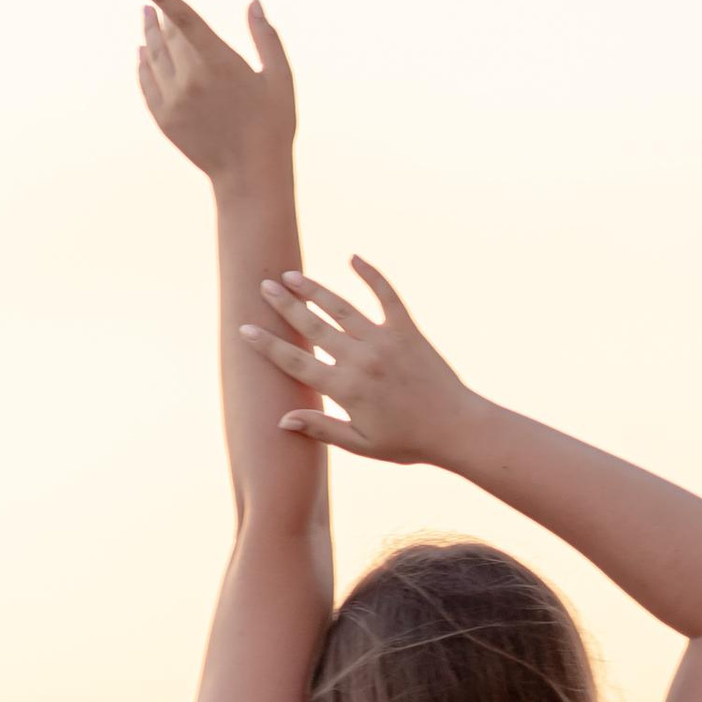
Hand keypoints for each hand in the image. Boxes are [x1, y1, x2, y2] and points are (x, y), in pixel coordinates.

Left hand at [135, 0, 293, 182]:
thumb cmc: (272, 124)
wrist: (250, 175)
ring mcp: (173, 99)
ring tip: (145, 18)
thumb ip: (266, 36)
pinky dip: (142, 63)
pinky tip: (143, 53)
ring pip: (152, 55)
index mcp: (219, 62)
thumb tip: (254, 2)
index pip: (184, 18)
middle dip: (158, 13)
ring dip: (148, 34)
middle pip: (165, 34)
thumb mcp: (280, 77)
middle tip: (150, 0)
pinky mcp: (164, 118)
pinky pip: (145, 81)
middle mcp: (190, 78)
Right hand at [237, 264, 471, 465]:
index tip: (245, 329)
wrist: (456, 427)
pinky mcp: (408, 330)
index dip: (268, 346)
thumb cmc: (408, 442)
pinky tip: (353, 257)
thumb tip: (282, 420)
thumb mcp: (361, 444)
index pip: (297, 362)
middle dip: (285, 306)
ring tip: (291, 275)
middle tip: (262, 286)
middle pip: (313, 327)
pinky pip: (386, 295)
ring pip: (341, 308)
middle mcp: (361, 359)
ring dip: (314, 290)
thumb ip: (321, 428)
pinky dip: (371, 274)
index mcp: (346, 389)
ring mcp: (385, 340)